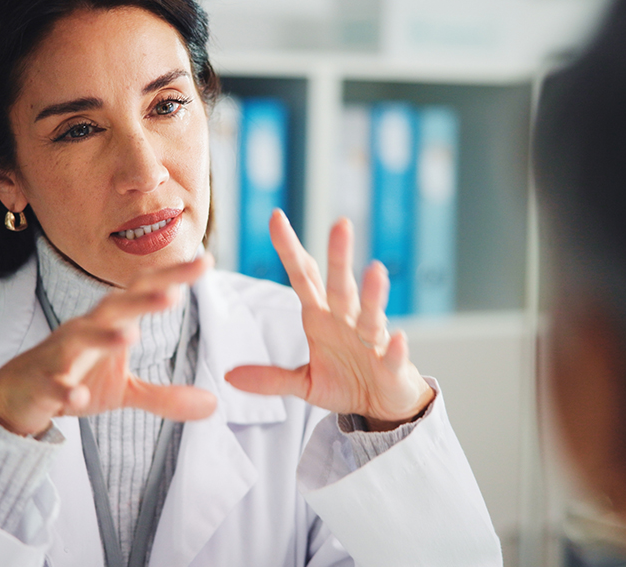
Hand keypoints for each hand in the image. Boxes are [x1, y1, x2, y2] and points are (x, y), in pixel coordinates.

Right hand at [0, 254, 217, 435]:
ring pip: (82, 339)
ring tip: (132, 336)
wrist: (18, 395)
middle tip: (176, 292)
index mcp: (109, 324)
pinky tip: (78, 397)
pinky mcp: (42, 382)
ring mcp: (61, 354)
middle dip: (144, 299)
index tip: (206, 261)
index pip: (143, 292)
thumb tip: (214, 404)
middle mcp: (85, 330)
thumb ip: (166, 396)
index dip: (172, 277)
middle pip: (116, 307)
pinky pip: (54, 384)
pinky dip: (65, 389)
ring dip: (105, 337)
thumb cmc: (75, 378)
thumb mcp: (124, 390)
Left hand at [224, 211, 434, 430]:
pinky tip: (397, 337)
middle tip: (340, 225)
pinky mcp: (392, 367)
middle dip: (339, 257)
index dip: (290, 249)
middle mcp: (348, 321)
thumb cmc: (347, 382)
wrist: (384, 406)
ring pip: (371, 314)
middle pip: (340, 286)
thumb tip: (228, 376)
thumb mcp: (304, 383)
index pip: (304, 277)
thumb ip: (271, 378)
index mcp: (322, 318)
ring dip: (372, 294)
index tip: (276, 218)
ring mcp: (373, 342)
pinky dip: (395, 347)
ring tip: (375, 270)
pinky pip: (393, 355)